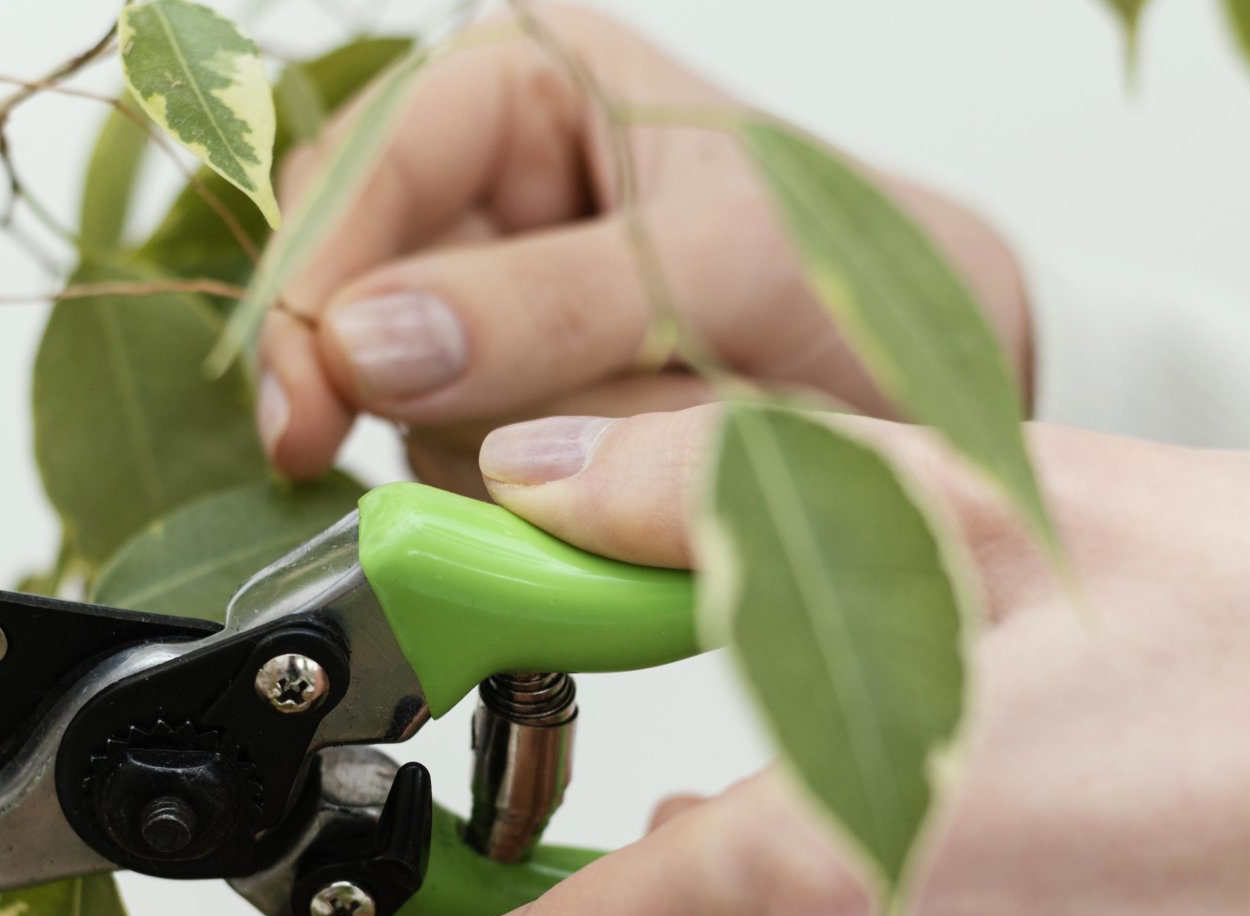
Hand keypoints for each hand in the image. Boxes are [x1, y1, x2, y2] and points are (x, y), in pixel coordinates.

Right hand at [254, 7, 1031, 489]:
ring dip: (504, 446)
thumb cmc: (854, 270)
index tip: (312, 394)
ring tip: (642, 427)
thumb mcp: (716, 269)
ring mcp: (483, 313)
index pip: (361, 167)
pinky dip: (525, 496)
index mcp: (520, 84)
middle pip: (352, 293)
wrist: (937, 384)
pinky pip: (458, 470)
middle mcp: (483, 190)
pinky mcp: (504, 415)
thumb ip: (544, 306)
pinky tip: (607, 475)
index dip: (318, 281)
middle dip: (417, 384)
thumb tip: (371, 346)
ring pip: (403, 400)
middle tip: (469, 452)